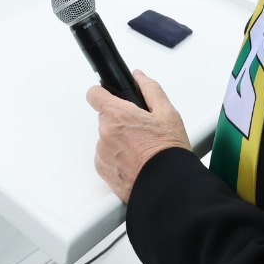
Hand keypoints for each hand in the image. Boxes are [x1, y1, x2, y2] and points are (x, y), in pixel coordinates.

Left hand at [85, 71, 190, 203]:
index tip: (109, 97)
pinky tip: (135, 162)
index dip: (102, 93)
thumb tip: (139, 77)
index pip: (94, 94)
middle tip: (141, 131)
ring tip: (141, 150)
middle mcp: (105, 133)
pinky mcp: (103, 170)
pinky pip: (106, 157)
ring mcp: (102, 153)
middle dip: (120, 121)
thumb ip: (150, 89)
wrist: (167, 186)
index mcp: (118, 115)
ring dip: (119, 141)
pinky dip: (117, 158)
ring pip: (106, 139)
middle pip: (105, 118)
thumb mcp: (168, 114)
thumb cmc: (168, 153)